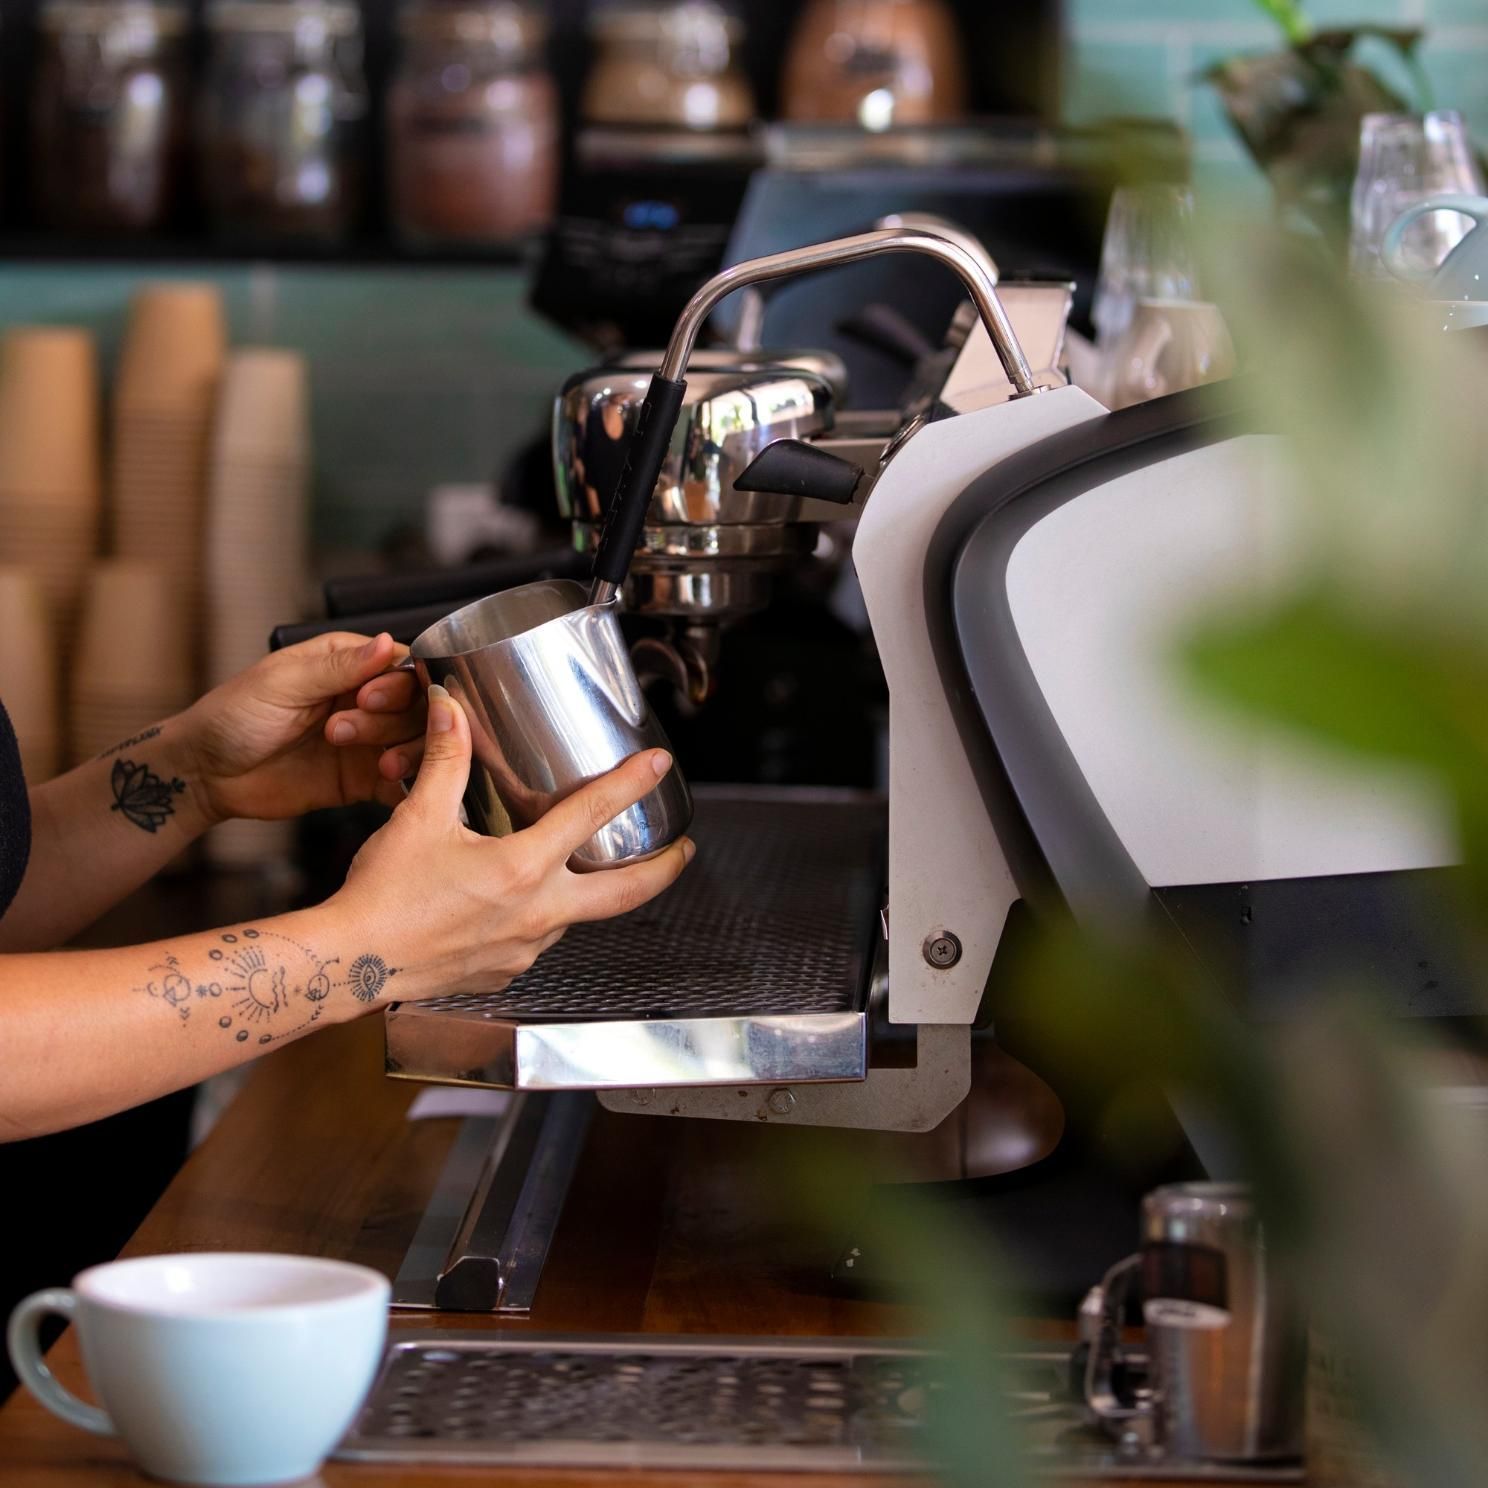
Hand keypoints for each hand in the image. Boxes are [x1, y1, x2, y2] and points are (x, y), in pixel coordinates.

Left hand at [182, 633, 425, 824]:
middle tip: (343, 730)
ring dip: (407, 751)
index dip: (401, 683)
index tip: (370, 699)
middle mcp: (365, 700)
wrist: (206, 775)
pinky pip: (403, 781)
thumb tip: (386, 642)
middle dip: (394, 719)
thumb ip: (339, 667)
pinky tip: (394, 785)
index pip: (403, 666)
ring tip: (381, 765)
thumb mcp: (283, 683)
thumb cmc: (232, 717)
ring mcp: (368, 741)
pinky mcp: (364, 779)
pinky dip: (410, 784)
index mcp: (348, 664)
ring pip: (417, 741)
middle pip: (418, 705)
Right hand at [334, 684, 694, 997]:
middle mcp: (537, 915)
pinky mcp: (505, 971)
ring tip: (590, 867)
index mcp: (523, 869)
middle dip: (663, 869)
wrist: (349, 963)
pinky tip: (525, 902)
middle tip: (683, 850)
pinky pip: (539, 940)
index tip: (658, 766)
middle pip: (625, 893)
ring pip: (577, 915)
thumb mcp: (417, 817)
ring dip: (590, 891)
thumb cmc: (381, 898)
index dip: (631, 783)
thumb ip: (445, 760)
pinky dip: (544, 917)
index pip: (594, 814)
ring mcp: (525, 950)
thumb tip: (452, 709)